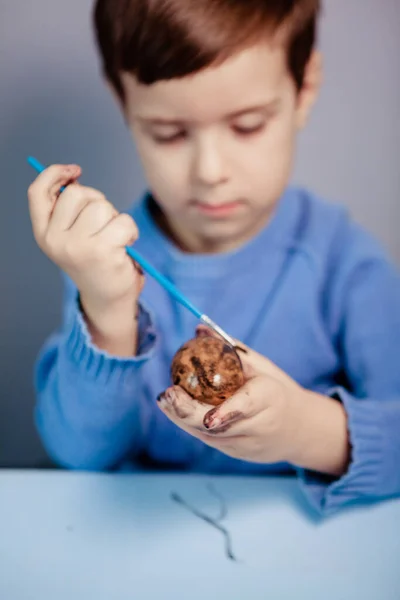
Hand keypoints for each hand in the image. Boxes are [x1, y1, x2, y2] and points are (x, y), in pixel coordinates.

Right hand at [28, 164, 143, 353]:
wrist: (108, 300)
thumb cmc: (94, 262)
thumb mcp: (72, 236)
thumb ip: (69, 210)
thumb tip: (73, 176)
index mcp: (44, 234)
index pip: (37, 193)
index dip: (54, 174)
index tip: (75, 171)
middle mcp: (56, 240)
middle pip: (78, 193)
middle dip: (97, 202)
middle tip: (103, 226)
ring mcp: (78, 246)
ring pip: (102, 206)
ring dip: (115, 218)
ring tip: (114, 239)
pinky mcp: (103, 251)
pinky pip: (123, 221)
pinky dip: (131, 230)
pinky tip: (126, 246)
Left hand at [158, 326, 349, 474]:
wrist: (299, 429)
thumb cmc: (276, 389)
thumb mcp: (262, 366)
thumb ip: (230, 349)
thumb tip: (199, 329)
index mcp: (270, 400)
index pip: (247, 407)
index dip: (226, 413)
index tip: (207, 418)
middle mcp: (260, 427)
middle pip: (220, 427)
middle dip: (189, 413)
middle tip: (167, 395)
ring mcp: (249, 446)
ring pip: (210, 437)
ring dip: (182, 419)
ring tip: (164, 400)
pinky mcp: (239, 455)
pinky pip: (211, 441)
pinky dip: (191, 425)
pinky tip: (176, 410)